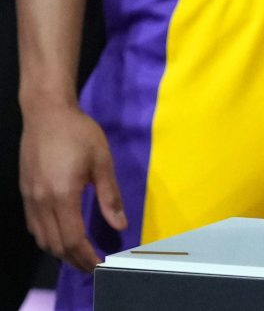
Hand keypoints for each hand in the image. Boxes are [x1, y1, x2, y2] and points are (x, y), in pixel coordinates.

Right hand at [20, 101, 122, 270]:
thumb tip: (120, 225)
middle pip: (55, 244)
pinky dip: (48, 238)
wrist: (46, 114)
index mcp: (62, 195)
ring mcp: (30, 198)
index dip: (86, 255)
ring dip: (60, 251)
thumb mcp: (102, 161)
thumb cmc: (79, 133)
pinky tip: (61, 236)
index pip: (72, 238)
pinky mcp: (25, 192)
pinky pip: (34, 225)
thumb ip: (110, 196)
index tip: (100, 264)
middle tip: (93, 266)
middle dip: (74, 259)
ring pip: (42, 238)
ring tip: (80, 255)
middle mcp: (42, 202)